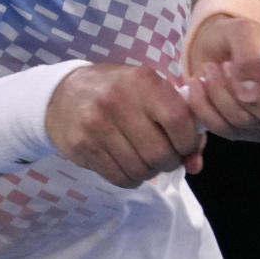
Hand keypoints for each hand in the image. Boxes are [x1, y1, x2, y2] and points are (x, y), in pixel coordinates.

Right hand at [45, 63, 205, 186]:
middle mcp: (119, 100)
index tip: (185, 145)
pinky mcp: (83, 146)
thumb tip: (196, 164)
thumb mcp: (149, 91)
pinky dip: (131, 178)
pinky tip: (128, 164)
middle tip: (164, 156)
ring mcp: (97, 124)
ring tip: (144, 159)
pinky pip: (120, 178)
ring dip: (150, 172)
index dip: (189, 141)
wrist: (63, 93)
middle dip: (169, 162)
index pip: (179, 120)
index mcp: (143, 80)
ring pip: (141, 170)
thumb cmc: (118, 91)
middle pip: (160, 153)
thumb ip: (179, 121)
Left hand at [182, 14, 259, 141]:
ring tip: (209, 70)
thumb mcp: (244, 30)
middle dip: (241, 88)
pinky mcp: (240, 132)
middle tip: (225, 65)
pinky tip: (198, 86)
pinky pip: (222, 129)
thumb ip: (250, 55)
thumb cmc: (237, 36)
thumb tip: (249, 92)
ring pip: (243, 122)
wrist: (214, 47)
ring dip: (219, 93)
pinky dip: (204, 106)